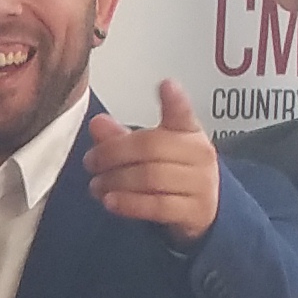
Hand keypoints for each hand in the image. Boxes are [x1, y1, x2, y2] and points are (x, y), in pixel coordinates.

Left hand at [86, 80, 227, 244]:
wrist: (206, 209)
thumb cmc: (174, 174)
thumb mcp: (150, 152)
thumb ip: (122, 138)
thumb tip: (97, 123)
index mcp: (188, 131)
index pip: (183, 113)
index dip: (175, 100)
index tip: (166, 85)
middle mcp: (199, 154)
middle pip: (151, 147)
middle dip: (113, 154)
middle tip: (90, 162)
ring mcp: (201, 183)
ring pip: (151, 177)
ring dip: (116, 181)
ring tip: (96, 185)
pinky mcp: (195, 211)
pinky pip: (157, 206)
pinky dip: (129, 203)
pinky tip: (110, 201)